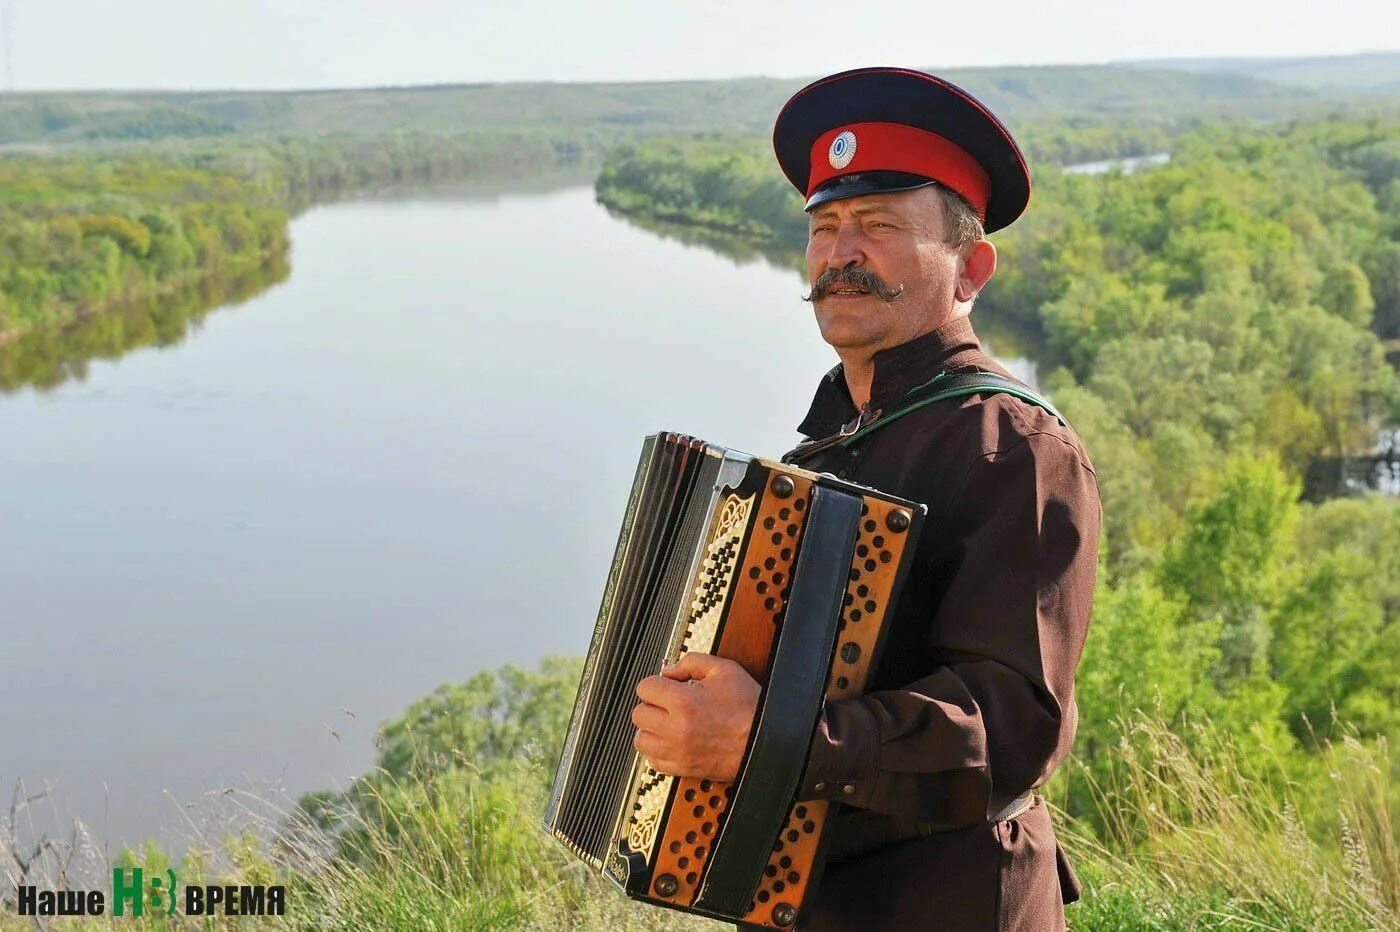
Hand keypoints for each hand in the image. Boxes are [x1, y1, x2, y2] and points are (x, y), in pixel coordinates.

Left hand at [632, 652, 761, 780]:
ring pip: (641, 740)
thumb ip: (692, 662)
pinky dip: (658, 751)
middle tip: (668, 703)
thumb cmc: (749, 708)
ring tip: (667, 723)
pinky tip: (672, 741)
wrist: (765, 741)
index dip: (656, 683)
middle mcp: (675, 729)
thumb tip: (670, 670)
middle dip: (652, 705)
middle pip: (639, 714)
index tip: (666, 686)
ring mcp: (677, 751)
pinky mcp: (682, 768)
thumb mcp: (725, 670)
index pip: (645, 688)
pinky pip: (653, 762)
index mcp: (683, 701)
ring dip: (651, 729)